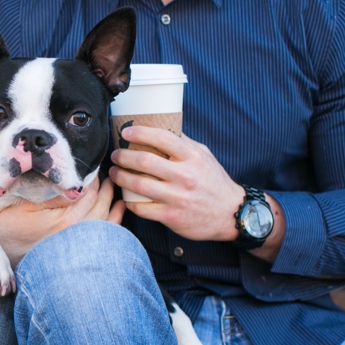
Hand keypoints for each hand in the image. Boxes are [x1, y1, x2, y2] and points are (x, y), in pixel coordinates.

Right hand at [0, 177, 124, 264]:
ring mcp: (81, 244)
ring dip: (112, 200)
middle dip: (105, 186)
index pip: (88, 191)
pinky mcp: (79, 252)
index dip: (92, 176)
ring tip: (113, 186)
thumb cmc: (9, 231)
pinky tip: (118, 209)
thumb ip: (51, 194)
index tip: (93, 164)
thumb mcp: (25, 206)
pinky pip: (105, 234)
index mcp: (67, 218)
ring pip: (106, 218)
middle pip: (100, 203)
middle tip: (107, 172)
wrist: (5, 261)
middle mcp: (79, 231)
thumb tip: (72, 182)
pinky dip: (115, 220)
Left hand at [108, 125, 244, 241]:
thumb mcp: (204, 156)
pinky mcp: (171, 216)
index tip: (126, 132)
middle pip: (144, 162)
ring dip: (120, 177)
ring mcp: (177, 198)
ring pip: (138, 185)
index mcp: (192, 158)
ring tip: (114, 172)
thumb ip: (184, 143)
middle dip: (123, 156)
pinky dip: (129, 202)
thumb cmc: (214, 182)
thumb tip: (160, 127)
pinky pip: (142, 208)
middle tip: (115, 155)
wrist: (231, 213)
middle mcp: (185, 177)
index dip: (140, 133)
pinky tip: (125, 196)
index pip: (162, 138)